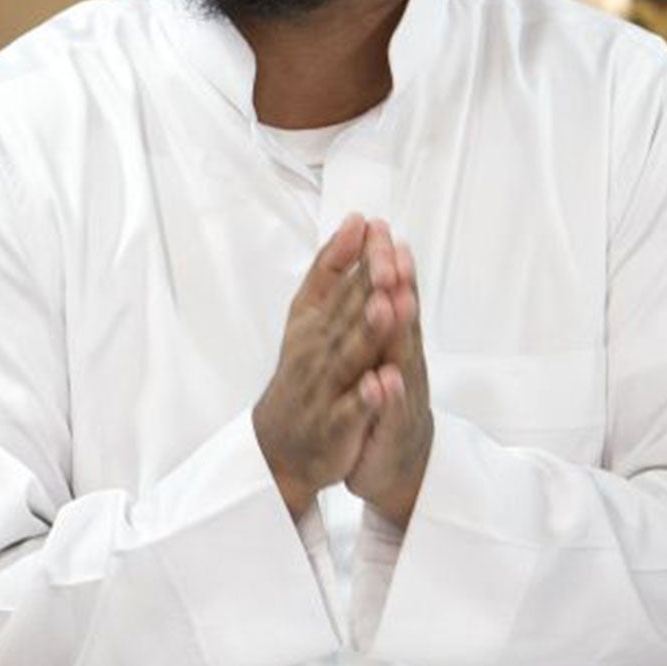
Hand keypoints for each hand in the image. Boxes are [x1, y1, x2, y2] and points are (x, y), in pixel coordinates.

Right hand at [253, 215, 412, 516]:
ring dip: (367, 332)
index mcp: (313, 322)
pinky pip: (351, 410)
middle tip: (387, 256)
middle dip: (367, 285)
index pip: (338, 281)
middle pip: (345, 312)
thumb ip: (330, 269)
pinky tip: (381, 383)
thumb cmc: (303, 373)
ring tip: (384, 308)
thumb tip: (356, 222)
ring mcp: (325, 386)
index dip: (357, 255)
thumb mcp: (308, 314)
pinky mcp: (334, 424)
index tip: (373, 225)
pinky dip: (365, 398)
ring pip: (349, 356)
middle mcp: (317, 350)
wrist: (279, 443)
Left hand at [343, 224, 432, 522]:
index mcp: (393, 342)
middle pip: (401, 319)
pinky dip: (387, 396)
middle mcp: (404, 363)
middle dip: (397, 284)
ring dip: (398, 331)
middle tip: (392, 251)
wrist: (398, 464)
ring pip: (401, 360)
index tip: (380, 228)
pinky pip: (391, 413)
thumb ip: (380, 308)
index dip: (386, 263)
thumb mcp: (380, 351)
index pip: (391, 295)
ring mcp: (403, 397)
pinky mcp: (394, 431)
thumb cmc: (385, 400)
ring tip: (393, 300)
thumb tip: (381, 259)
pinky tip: (384, 379)